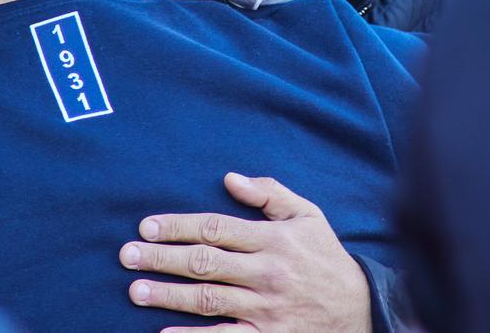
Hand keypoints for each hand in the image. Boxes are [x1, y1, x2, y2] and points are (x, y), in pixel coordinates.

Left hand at [119, 173, 372, 332]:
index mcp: (273, 239)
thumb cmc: (326, 257)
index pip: (215, 228)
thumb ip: (270, 194)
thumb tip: (231, 178)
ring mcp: (266, 309)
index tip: (146, 226)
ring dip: (169, 295)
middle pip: (205, 262)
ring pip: (209, 300)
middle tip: (126, 255)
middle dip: (162, 258)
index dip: (178, 226)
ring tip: (135, 291)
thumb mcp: (308, 216)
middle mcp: (267, 273)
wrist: (362, 310)